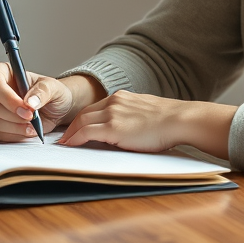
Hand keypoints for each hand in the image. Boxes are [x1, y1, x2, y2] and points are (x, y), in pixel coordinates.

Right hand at [0, 63, 101, 141]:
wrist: (59, 108)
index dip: (7, 96)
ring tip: (34, 126)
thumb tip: (30, 101)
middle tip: (33, 120)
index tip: (26, 108)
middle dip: (13, 114)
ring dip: (15, 127)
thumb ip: (42, 91)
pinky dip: (14, 136)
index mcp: (2, 72)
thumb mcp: (54, 88)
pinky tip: (29, 133)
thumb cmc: (56, 93)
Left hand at [58, 91, 235, 158]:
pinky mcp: (113, 127)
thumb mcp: (145, 112)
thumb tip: (125, 129)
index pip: (95, 107)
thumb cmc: (168, 121)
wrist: (178, 120)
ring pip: (81, 121)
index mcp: (122, 97)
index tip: (76, 128)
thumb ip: (131, 116)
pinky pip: (86, 132)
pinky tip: (70, 145)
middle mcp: (114, 101)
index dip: (83, 118)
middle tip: (64, 137)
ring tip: (64, 143)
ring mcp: (113, 113)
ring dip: (70, 133)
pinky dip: (75, 138)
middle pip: (84, 113)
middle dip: (72, 126)